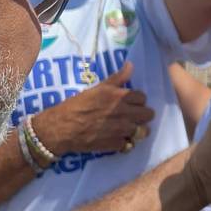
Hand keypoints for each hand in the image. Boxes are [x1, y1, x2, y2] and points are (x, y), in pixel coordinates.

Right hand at [32, 62, 154, 155]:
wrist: (62, 127)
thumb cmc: (77, 105)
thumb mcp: (97, 88)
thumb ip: (117, 78)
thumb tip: (131, 65)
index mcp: (120, 97)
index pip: (143, 97)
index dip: (137, 100)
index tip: (130, 103)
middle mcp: (125, 113)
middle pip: (149, 114)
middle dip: (142, 115)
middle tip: (132, 116)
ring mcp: (122, 130)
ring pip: (144, 131)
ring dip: (138, 130)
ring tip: (128, 129)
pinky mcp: (116, 145)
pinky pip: (130, 144)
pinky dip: (126, 142)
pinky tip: (118, 139)